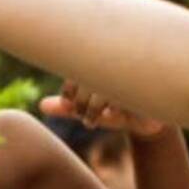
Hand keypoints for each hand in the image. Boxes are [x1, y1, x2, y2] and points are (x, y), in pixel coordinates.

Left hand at [40, 79, 164, 137]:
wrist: (148, 121)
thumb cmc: (115, 109)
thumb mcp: (89, 110)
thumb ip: (66, 107)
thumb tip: (41, 106)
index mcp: (101, 66)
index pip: (77, 71)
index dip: (68, 88)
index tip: (66, 104)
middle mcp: (116, 67)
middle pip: (89, 78)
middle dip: (80, 101)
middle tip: (80, 117)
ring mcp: (132, 76)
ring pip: (105, 86)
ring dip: (94, 106)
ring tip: (90, 122)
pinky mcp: (146, 90)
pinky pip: (126, 95)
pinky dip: (115, 105)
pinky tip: (111, 113)